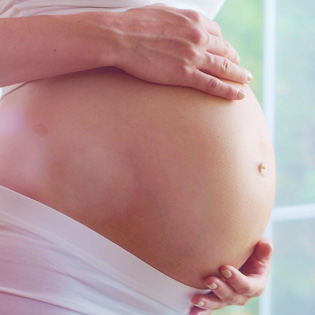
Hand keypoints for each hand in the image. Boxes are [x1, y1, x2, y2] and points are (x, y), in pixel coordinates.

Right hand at [114, 4, 251, 99]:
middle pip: (225, 50)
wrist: (121, 37)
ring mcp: (193, 56)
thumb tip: (180, 26)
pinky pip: (213, 84)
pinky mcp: (185, 75)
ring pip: (224, 67)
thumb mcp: (163, 12)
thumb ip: (179, 20)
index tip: (225, 52)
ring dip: (238, 75)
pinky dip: (228, 91)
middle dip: (235, 59)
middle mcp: (199, 37)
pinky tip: (239, 96)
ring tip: (246, 80)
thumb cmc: (136, 24)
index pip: (217, 33)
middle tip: (240, 67)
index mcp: (194, 20)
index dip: (223, 44)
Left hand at [189, 237, 273, 313]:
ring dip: (207, 302)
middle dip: (220, 290)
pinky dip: (201, 311)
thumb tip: (266, 244)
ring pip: (219, 303)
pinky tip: (191, 312)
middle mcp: (242, 295)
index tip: (224, 268)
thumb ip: (263, 249)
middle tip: (209, 280)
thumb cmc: (253, 254)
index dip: (236, 279)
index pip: (247, 286)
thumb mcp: (260, 252)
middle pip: (232, 297)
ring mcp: (229, 298)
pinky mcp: (217, 298)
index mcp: (256, 285)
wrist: (243, 258)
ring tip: (196, 299)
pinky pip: (209, 307)